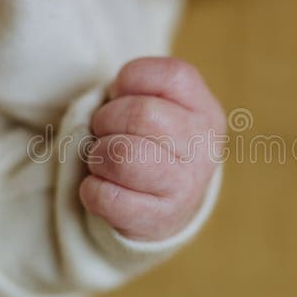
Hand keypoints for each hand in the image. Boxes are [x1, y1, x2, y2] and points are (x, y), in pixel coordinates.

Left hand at [80, 57, 225, 241]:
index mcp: (205, 110)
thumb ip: (140, 92)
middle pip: (142, 114)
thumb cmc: (155, 144)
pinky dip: (91, 190)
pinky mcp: (159, 220)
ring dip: (98, 156)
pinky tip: (102, 187)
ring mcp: (185, 186)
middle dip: (106, 119)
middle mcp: (203, 147)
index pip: (170, 76)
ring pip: (124, 156)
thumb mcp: (163, 108)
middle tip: (104, 131)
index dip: (130, 79)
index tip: (120, 95)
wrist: (171, 207)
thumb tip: (105, 100)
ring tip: (103, 160)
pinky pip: (108, 197)